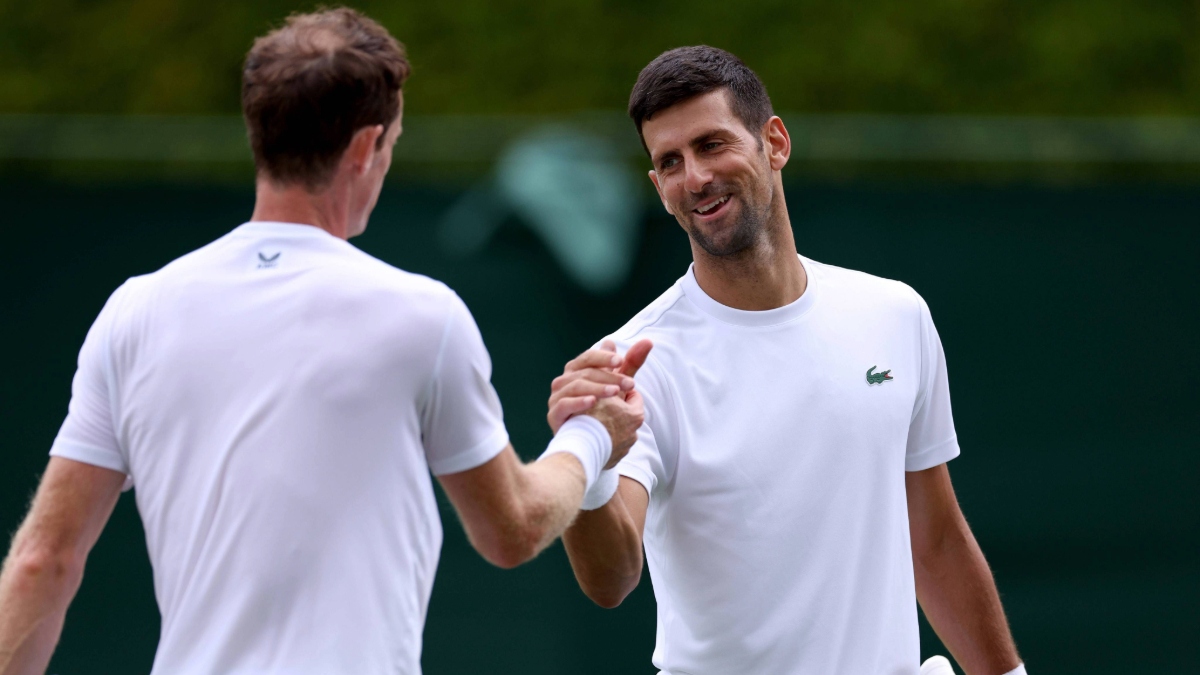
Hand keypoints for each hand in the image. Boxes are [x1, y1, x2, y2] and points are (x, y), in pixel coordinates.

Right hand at [548, 339, 652, 467]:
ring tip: (615, 393)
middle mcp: (564, 382)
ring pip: (575, 386)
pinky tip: (593, 402)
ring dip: (597, 387)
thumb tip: (647, 342)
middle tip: (629, 384)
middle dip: (609, 377)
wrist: (589, 444)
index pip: (589, 357)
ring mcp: (557, 398)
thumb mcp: (618, 387)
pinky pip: (563, 405)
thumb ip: (630, 365)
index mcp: (577, 371)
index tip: (620, 361)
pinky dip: (578, 402)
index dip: (603, 357)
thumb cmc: (603, 412)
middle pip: (585, 372)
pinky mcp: (554, 416)